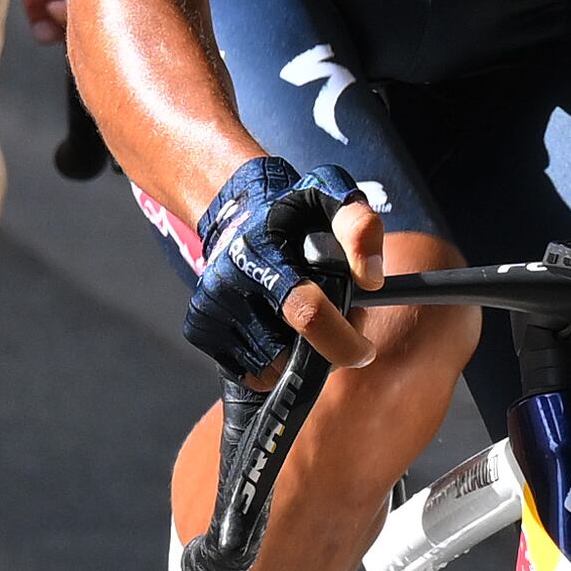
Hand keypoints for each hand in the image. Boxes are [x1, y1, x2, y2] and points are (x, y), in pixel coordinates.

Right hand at [184, 156, 377, 375]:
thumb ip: (359, 228)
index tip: (364, 349)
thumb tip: (371, 280)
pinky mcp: (199, 329)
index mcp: (261, 250)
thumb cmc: (292, 211)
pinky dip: (273, 361)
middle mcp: (228, 283)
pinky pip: (249, 372)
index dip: (342, 342)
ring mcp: (210, 309)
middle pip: (289, 353)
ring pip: (271, 369)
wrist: (235, 212)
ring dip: (299, 358)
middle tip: (338, 328)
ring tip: (308, 323)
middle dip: (325, 351)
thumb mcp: (332, 197)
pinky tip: (279, 331)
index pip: (307, 313)